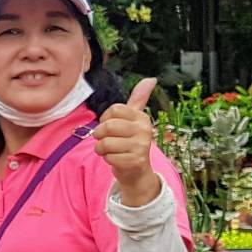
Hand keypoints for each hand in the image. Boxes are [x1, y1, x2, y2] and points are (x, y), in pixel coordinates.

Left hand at [93, 78, 160, 204]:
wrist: (137, 172)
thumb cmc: (130, 142)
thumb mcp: (134, 120)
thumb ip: (139, 99)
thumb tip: (151, 79)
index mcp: (142, 117)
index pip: (114, 110)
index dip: (105, 119)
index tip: (110, 127)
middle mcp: (144, 130)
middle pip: (108, 126)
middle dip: (100, 135)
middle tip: (105, 141)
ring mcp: (141, 146)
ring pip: (105, 143)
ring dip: (101, 149)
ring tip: (110, 151)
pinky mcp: (135, 161)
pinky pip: (109, 157)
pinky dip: (108, 160)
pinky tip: (117, 160)